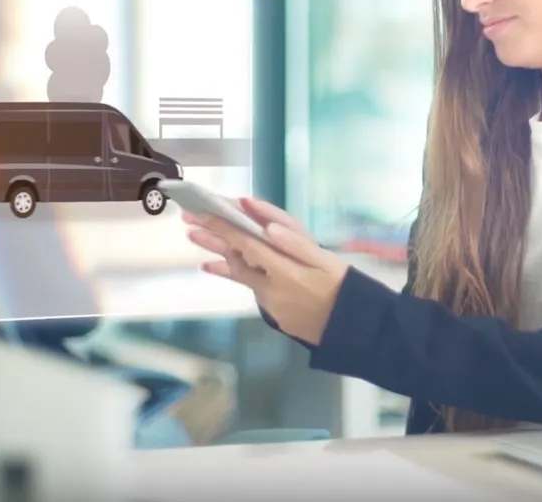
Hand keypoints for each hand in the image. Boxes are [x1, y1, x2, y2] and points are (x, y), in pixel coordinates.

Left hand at [184, 197, 349, 346]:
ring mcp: (270, 302)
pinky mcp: (272, 312)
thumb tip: (267, 227)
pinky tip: (214, 266)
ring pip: (240, 273)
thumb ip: (296, 243)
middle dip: (212, 238)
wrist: (352, 329)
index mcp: (286, 271)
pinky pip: (249, 287)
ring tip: (195, 238)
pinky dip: (234, 273)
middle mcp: (271, 288)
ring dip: (218, 255)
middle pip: (235, 258)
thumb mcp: (326, 260)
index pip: (248, 243)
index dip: (224, 226)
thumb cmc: (344, 288)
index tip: (204, 211)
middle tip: (188, 223)